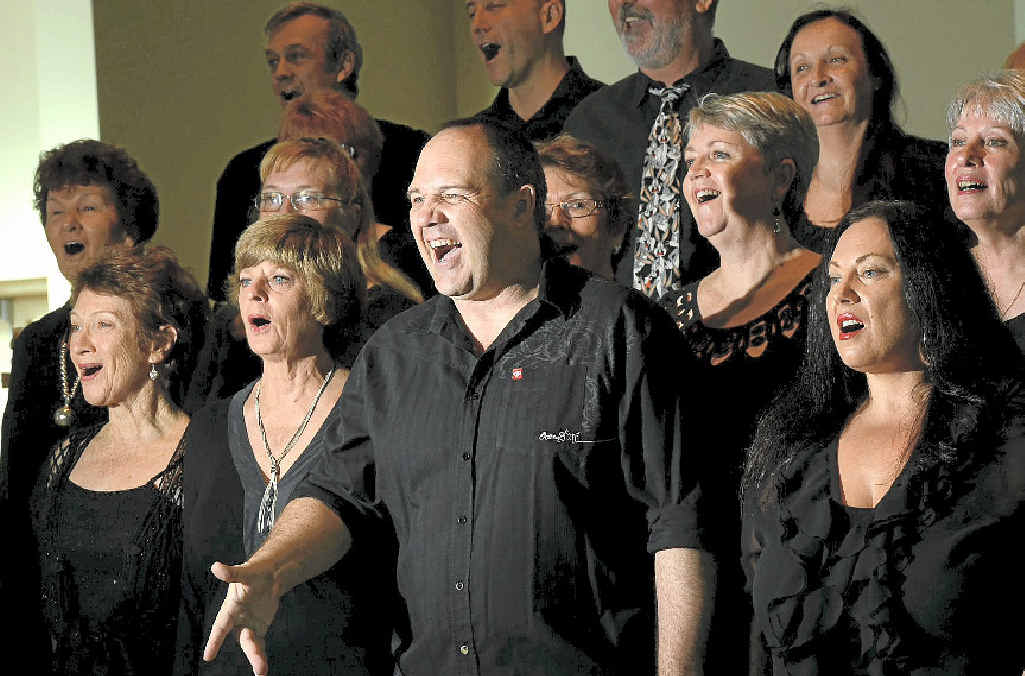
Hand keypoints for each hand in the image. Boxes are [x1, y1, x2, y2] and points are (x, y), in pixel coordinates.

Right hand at [204, 560, 281, 675]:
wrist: (268, 577)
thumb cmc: (253, 573)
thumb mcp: (245, 572)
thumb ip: (231, 573)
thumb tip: (215, 566)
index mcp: (230, 609)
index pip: (221, 626)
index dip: (215, 641)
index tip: (208, 656)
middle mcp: (236, 621)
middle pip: (240, 638)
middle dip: (249, 649)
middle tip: (257, 661)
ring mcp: (247, 627)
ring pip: (250, 645)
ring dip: (255, 657)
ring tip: (261, 670)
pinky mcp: (257, 631)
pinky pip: (258, 647)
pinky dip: (260, 657)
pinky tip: (262, 669)